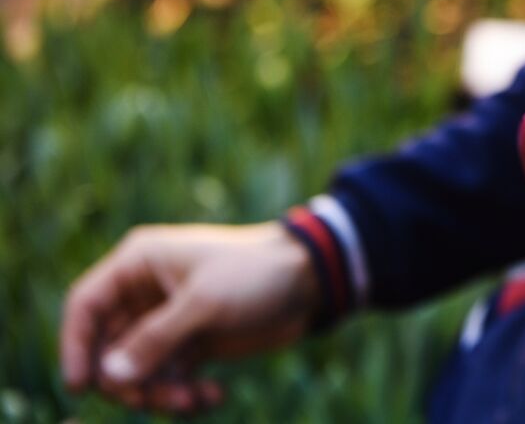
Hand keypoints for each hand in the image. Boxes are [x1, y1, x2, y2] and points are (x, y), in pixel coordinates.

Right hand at [60, 221, 319, 414]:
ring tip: (194, 401)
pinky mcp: (191, 344)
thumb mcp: (204, 303)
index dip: (74, 345)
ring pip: (136, 372)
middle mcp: (145, 292)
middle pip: (106, 348)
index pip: (85, 305)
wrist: (311, 280)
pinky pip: (167, 381)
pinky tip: (213, 398)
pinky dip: (183, 395)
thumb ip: (155, 340)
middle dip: (127, 381)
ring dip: (158, 395)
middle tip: (155, 400)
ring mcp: (167, 321)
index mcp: (139, 264)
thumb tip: (109, 376)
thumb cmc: (256, 273)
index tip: (81, 385)